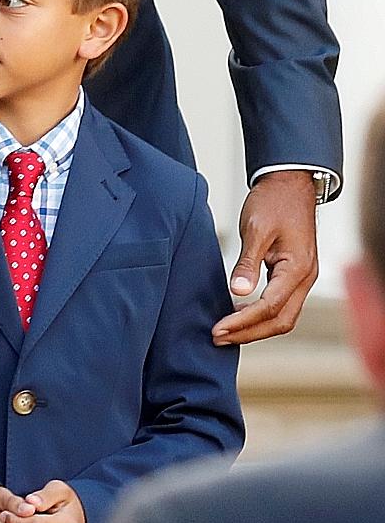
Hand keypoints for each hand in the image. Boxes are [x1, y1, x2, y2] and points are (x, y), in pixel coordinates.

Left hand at [214, 168, 319, 344]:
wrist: (288, 185)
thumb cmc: (273, 202)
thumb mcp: (255, 228)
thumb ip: (247, 261)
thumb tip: (237, 291)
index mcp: (297, 268)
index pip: (269, 306)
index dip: (243, 321)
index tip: (218, 328)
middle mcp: (305, 278)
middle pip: (280, 321)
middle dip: (249, 333)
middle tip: (218, 337)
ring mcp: (301, 278)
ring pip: (283, 316)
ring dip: (254, 327)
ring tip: (225, 332)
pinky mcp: (292, 275)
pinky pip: (280, 304)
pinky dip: (260, 315)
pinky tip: (238, 315)